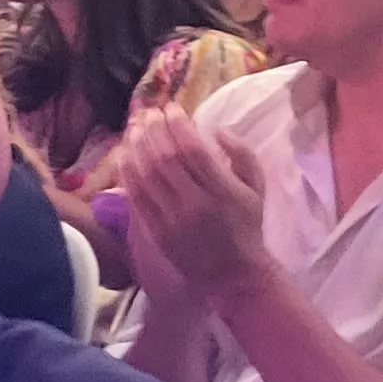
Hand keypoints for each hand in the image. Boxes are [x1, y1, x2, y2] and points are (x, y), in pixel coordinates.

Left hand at [120, 112, 268, 301]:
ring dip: (137, 145)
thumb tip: (216, 131)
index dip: (178, 125)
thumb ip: (243, 155)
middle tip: (149, 112)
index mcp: (223, 190)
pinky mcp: (156, 230)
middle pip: (166, 158)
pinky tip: (124, 154)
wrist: (233, 274)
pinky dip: (127, 172)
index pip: (193, 150)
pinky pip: (136, 195)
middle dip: (154, 129)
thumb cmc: (247, 226)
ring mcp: (172, 218)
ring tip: (134, 127)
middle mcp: (195, 203)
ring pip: (147, 174)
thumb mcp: (258, 188)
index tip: (171, 108)